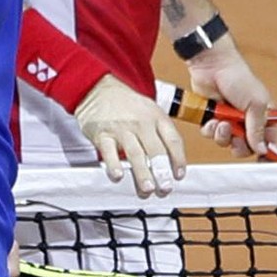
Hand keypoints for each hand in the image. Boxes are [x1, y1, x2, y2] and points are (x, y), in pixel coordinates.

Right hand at [74, 75, 186, 197]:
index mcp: (156, 117)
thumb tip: (171, 165)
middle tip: (165, 188)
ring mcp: (121, 128)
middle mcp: (140, 122)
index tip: (178, 176)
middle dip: (161, 172)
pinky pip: (108, 151)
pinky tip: (118, 175)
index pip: (172, 139)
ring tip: (147, 189)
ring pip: (134, 153)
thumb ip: (161, 134)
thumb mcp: (150, 111)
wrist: (98, 88)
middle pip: (155, 149)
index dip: (178, 159)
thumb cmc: (126, 105)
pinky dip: (114, 164)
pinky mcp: (102, 134)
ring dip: (142, 173)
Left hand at [186, 49, 275, 157]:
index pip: (268, 140)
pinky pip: (211, 135)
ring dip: (223, 135)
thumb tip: (262, 149)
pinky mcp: (212, 118)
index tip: (262, 157)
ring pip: (227, 142)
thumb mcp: (256, 104)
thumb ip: (258, 129)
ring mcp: (228, 120)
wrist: (212, 66)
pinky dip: (210, 129)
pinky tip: (211, 118)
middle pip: (245, 147)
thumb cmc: (239, 78)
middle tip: (236, 135)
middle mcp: (246, 121)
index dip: (265, 150)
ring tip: (222, 122)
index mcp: (263, 116)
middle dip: (239, 144)